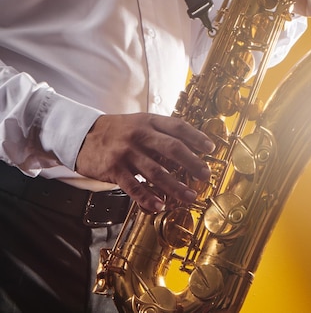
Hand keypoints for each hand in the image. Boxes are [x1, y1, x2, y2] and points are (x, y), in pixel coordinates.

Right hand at [75, 112, 214, 212]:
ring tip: (190, 196)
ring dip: (175, 186)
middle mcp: (139, 134)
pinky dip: (147, 197)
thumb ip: (161, 133)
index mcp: (149, 121)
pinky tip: (160, 206)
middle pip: (171, 148)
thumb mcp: (140, 123)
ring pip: (155, 171)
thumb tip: (189, 148)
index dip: (196, 137)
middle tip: (205, 175)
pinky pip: (134, 186)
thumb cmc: (118, 131)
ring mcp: (126, 152)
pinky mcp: (114, 169)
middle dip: (192, 163)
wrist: (83, 135)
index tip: (210, 148)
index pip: (177, 127)